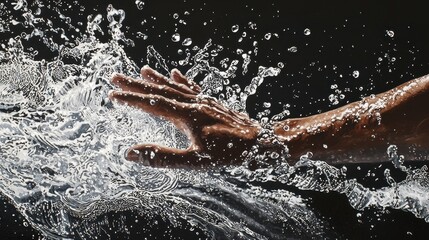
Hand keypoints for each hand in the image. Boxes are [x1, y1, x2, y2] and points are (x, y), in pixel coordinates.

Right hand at [109, 66, 261, 167]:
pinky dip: (182, 81)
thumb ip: (163, 157)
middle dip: (137, 85)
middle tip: (116, 77)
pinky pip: (193, 88)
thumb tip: (131, 153)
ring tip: (142, 71)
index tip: (113, 95)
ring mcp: (203, 102)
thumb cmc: (228, 153)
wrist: (258, 142)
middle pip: (160, 91)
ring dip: (157, 79)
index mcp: (186, 116)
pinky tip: (176, 73)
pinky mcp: (212, 103)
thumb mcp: (195, 161)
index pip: (153, 104)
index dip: (131, 99)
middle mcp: (193, 104)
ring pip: (176, 87)